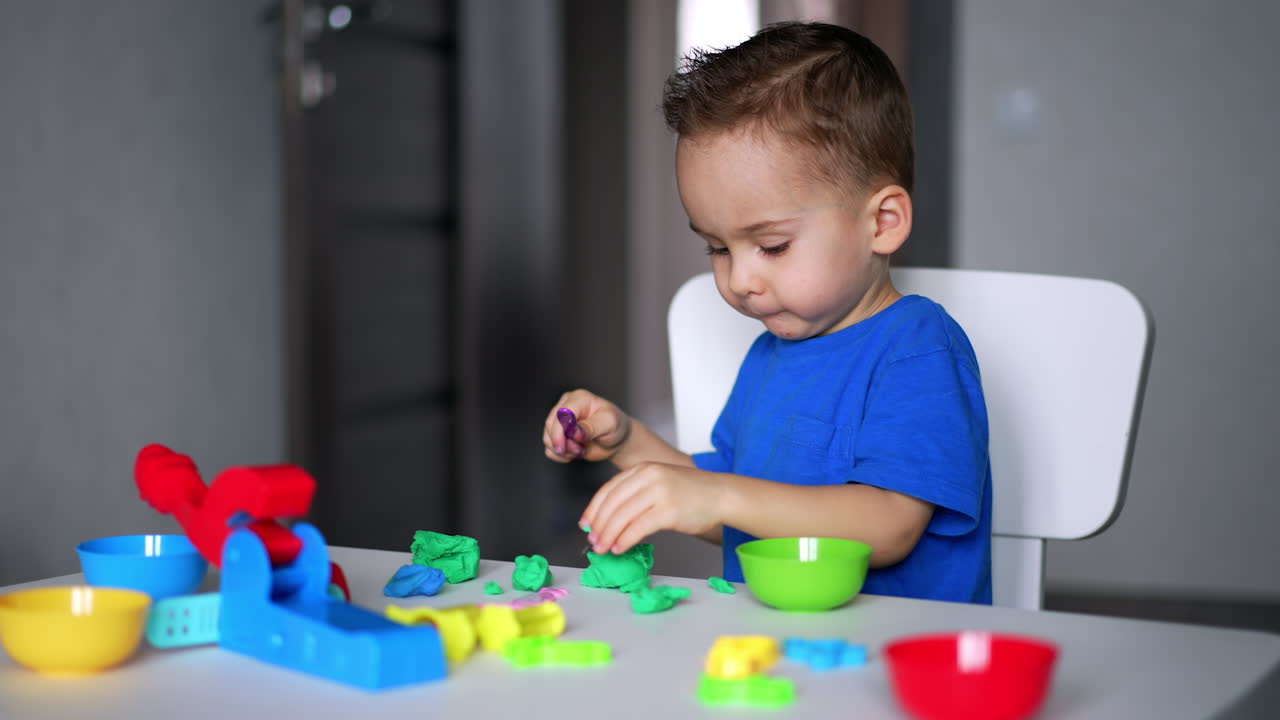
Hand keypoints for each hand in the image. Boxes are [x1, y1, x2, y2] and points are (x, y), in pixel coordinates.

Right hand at [543, 389, 632, 462]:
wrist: (616, 440)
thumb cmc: (615, 427)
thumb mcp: (610, 424)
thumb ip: (592, 426)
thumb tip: (575, 432)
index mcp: (579, 398)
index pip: (561, 412)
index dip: (560, 430)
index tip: (568, 445)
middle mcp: (566, 406)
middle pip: (550, 425)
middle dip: (564, 443)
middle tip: (581, 450)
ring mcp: (559, 421)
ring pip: (547, 438)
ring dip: (563, 451)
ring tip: (581, 450)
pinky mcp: (557, 435)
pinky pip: (549, 449)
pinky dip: (560, 456)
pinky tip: (574, 454)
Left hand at [580, 462, 725, 553]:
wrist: (721, 495)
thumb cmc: (691, 493)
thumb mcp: (659, 483)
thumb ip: (636, 494)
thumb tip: (610, 519)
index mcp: (643, 469)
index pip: (609, 489)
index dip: (593, 509)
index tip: (586, 525)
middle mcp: (649, 476)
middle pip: (613, 503)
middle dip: (599, 526)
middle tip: (593, 542)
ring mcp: (659, 492)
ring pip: (622, 516)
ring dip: (609, 535)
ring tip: (603, 549)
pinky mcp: (669, 510)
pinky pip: (639, 527)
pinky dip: (625, 540)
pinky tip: (620, 548)